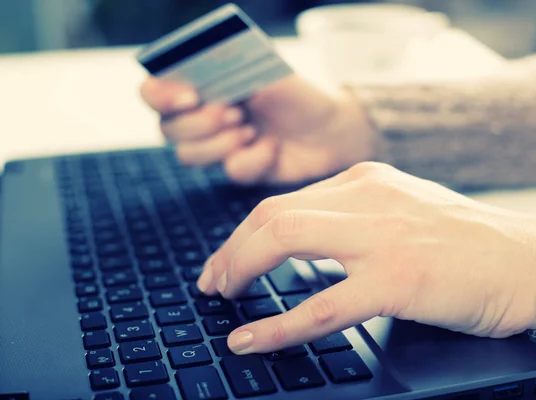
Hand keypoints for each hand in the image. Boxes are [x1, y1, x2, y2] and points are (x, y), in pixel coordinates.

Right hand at [140, 74, 373, 183]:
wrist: (331, 128)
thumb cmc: (297, 93)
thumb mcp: (263, 69)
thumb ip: (227, 66)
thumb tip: (199, 62)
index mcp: (201, 85)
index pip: (154, 91)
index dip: (161, 96)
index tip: (190, 97)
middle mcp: (202, 116)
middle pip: (166, 129)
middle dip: (199, 124)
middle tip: (235, 114)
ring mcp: (218, 146)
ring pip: (188, 156)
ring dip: (219, 144)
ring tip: (250, 130)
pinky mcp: (239, 170)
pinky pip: (230, 171)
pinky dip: (254, 159)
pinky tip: (272, 148)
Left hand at [197, 162, 535, 354]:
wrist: (526, 261)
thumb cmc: (466, 242)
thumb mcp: (402, 209)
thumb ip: (353, 217)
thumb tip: (300, 242)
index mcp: (366, 180)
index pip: (285, 201)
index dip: (245, 233)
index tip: (228, 258)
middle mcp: (367, 197)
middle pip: (271, 215)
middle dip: (230, 250)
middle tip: (212, 282)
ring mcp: (380, 237)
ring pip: (283, 242)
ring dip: (240, 270)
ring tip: (222, 298)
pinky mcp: (397, 280)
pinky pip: (320, 305)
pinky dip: (277, 326)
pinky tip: (249, 340)